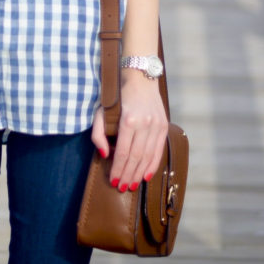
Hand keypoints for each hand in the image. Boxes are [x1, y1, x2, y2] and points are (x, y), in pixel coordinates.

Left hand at [91, 71, 167, 190]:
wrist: (140, 76)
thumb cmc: (118, 94)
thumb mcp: (102, 110)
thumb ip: (99, 133)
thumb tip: (105, 154)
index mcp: (129, 120)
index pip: (124, 152)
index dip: (118, 169)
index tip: (113, 180)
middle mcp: (145, 124)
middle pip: (136, 157)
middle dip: (128, 175)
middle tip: (122, 187)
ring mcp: (157, 125)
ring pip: (148, 156)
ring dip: (139, 173)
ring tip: (132, 185)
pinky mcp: (164, 125)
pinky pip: (158, 150)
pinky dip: (153, 165)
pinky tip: (146, 176)